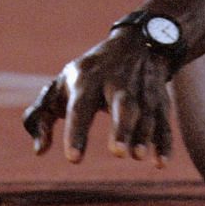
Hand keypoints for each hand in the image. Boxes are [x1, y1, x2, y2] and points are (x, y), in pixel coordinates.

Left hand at [21, 30, 173, 166]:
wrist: (135, 42)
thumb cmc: (89, 74)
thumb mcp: (62, 85)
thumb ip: (43, 117)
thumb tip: (39, 151)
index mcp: (87, 79)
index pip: (81, 106)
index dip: (76, 132)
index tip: (73, 159)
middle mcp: (116, 82)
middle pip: (122, 103)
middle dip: (121, 127)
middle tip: (117, 152)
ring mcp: (141, 90)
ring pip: (146, 112)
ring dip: (143, 135)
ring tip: (138, 156)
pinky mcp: (159, 99)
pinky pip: (164, 121)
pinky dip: (164, 141)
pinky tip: (161, 163)